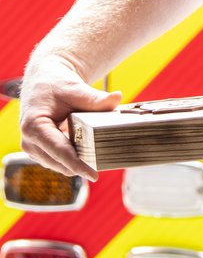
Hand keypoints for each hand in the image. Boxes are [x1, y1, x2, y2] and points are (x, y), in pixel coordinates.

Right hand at [19, 53, 120, 180]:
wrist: (44, 83)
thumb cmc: (57, 85)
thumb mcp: (76, 89)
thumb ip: (95, 98)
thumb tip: (117, 98)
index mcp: (33, 127)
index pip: (59, 151)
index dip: (77, 164)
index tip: (94, 175)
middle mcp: (30, 142)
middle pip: (60, 162)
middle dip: (82, 164)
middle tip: (107, 159)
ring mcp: (34, 149)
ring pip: (61, 165)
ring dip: (78, 161)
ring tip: (98, 151)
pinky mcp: (41, 152)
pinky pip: (61, 161)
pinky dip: (75, 157)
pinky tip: (89, 150)